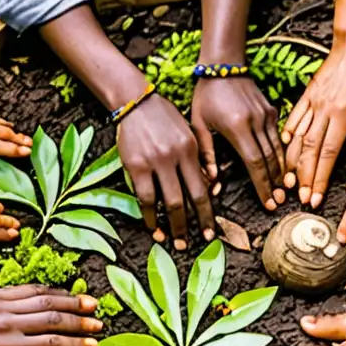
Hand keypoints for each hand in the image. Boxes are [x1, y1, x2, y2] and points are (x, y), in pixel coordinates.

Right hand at [117, 95, 214, 248]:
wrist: (135, 102)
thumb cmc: (165, 119)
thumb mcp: (189, 134)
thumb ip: (198, 160)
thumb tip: (211, 187)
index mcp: (192, 150)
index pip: (203, 188)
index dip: (207, 213)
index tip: (210, 231)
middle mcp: (176, 157)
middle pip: (189, 199)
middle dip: (193, 225)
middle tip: (195, 243)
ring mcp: (155, 162)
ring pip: (168, 202)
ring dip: (173, 226)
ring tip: (174, 241)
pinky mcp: (135, 165)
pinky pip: (145, 198)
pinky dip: (150, 216)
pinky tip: (154, 227)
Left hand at [192, 77, 284, 210]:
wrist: (223, 65)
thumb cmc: (206, 96)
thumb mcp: (199, 125)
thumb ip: (206, 154)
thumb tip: (212, 182)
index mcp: (237, 127)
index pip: (254, 163)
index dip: (262, 185)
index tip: (268, 202)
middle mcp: (256, 121)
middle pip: (270, 159)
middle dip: (275, 183)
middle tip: (279, 202)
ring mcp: (266, 115)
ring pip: (279, 149)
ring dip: (282, 170)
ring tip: (284, 189)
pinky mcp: (271, 110)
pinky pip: (279, 137)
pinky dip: (282, 154)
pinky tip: (283, 168)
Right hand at [284, 42, 345, 207]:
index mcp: (343, 114)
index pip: (327, 154)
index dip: (319, 178)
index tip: (315, 196)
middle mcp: (323, 110)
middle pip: (309, 151)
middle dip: (303, 177)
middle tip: (300, 197)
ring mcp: (312, 102)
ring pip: (297, 138)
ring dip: (292, 162)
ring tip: (288, 181)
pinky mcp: (307, 94)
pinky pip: (293, 118)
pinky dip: (286, 135)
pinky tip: (282, 150)